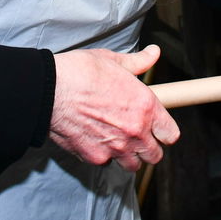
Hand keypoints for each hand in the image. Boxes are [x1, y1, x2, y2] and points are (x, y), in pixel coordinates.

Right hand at [48, 45, 178, 171]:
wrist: (49, 90)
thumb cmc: (80, 72)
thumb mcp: (113, 60)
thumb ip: (138, 62)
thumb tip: (153, 53)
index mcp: (145, 106)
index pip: (171, 134)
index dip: (166, 132)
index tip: (160, 130)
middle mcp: (135, 131)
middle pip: (155, 156)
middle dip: (149, 148)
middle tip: (140, 137)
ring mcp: (115, 148)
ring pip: (133, 165)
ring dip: (129, 156)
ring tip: (119, 141)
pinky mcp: (94, 157)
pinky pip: (107, 163)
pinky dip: (105, 156)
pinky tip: (97, 140)